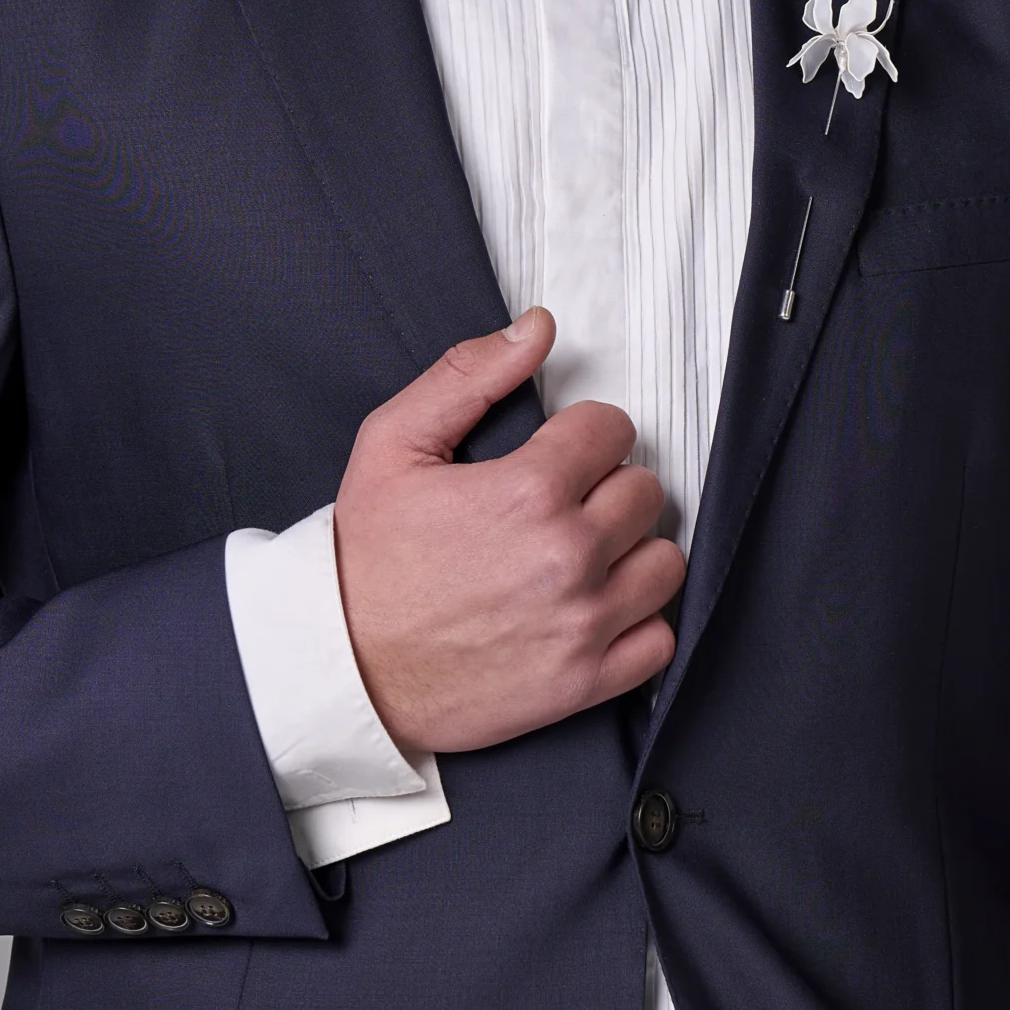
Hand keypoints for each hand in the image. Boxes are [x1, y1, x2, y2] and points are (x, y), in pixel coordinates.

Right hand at [334, 308, 685, 757]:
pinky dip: (639, 624)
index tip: (557, 456)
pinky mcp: (586, 680)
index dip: (581, 435)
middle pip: (645, 491)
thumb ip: (468, 375)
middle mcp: (567, 554)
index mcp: (528, 490)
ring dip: (632, 553)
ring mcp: (583, 622)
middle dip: (608, 488)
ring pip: (664, 562)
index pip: (612, 429)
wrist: (344, 666)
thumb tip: (536, 329)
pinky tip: (599, 610)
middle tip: (566, 506)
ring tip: (588, 556)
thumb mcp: (393, 445)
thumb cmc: (367, 560)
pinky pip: (659, 641)